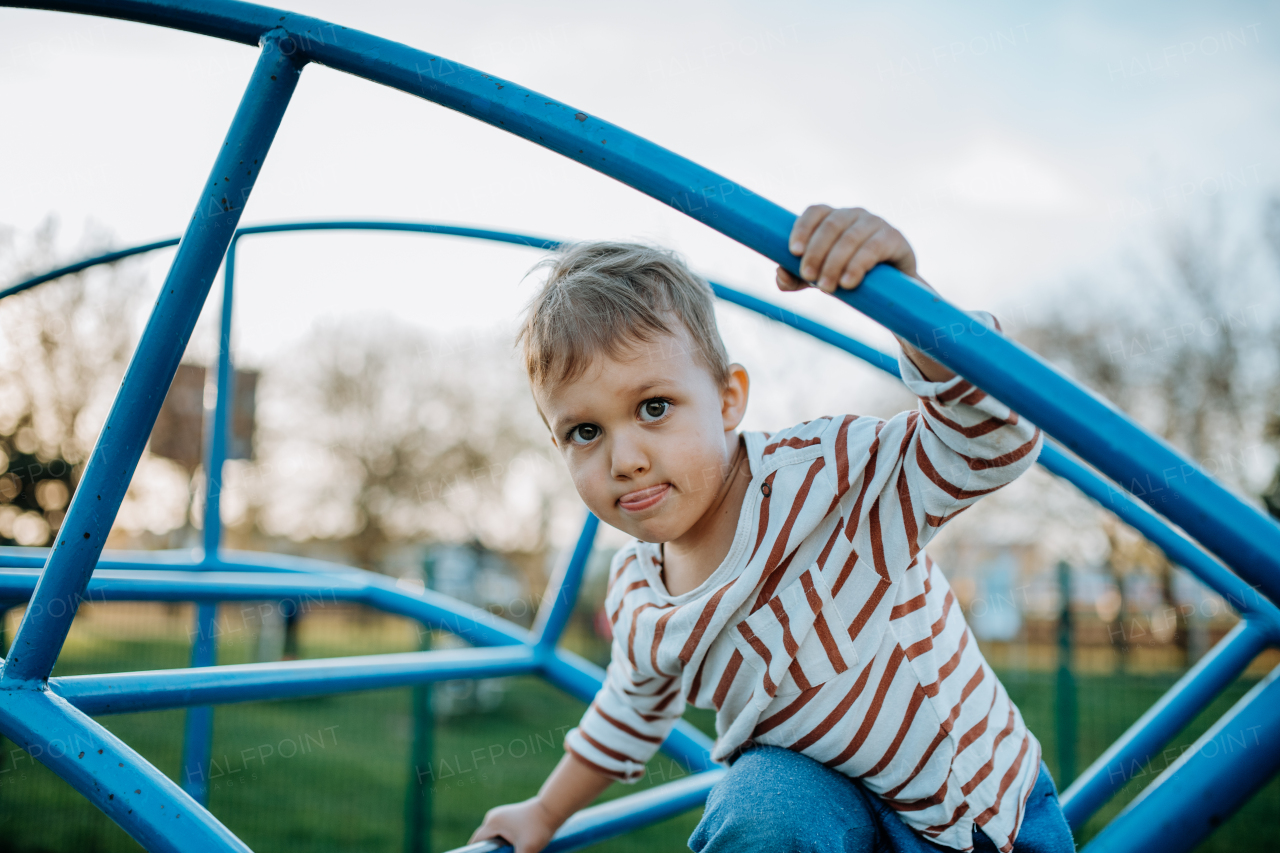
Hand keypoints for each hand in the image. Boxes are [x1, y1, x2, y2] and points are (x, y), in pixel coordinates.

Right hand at [467, 797, 557, 852]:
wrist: (552, 809)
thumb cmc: (539, 828)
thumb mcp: (527, 850)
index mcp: (493, 823)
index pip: (476, 842)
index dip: (475, 852)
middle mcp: (493, 817)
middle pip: (484, 840)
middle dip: (489, 850)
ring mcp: (501, 815)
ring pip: (492, 836)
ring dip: (496, 846)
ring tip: (510, 849)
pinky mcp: (509, 817)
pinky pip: (500, 832)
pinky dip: (502, 841)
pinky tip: (512, 847)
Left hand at [777, 205, 917, 293]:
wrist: (890, 290)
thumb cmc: (848, 277)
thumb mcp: (818, 278)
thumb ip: (795, 278)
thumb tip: (780, 275)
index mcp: (833, 218)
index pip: (814, 212)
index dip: (802, 228)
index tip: (793, 251)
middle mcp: (854, 215)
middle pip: (830, 226)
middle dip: (816, 252)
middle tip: (809, 277)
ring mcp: (875, 224)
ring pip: (850, 238)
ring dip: (834, 263)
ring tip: (826, 287)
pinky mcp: (893, 238)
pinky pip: (873, 248)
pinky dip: (857, 265)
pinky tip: (848, 282)